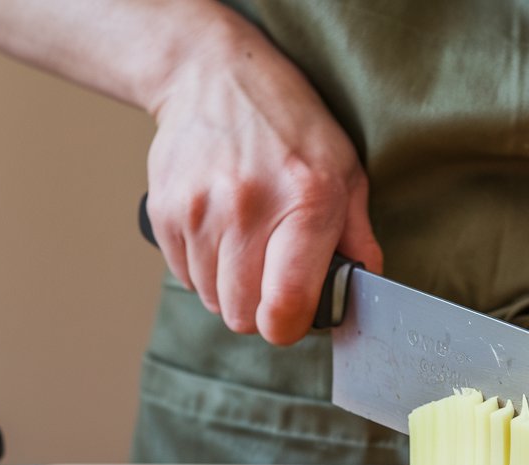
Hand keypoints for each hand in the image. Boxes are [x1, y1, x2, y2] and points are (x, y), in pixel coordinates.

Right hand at [143, 11, 380, 344]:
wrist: (213, 75)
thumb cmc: (289, 125)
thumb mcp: (345, 170)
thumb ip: (358, 237)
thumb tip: (364, 290)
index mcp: (305, 202)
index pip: (285, 307)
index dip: (291, 326)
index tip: (297, 315)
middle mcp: (247, 210)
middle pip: (243, 317)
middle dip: (262, 310)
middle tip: (274, 278)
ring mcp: (198, 213)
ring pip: (212, 302)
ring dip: (231, 289)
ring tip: (248, 246)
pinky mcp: (164, 214)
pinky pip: (185, 278)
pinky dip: (204, 270)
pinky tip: (221, 234)